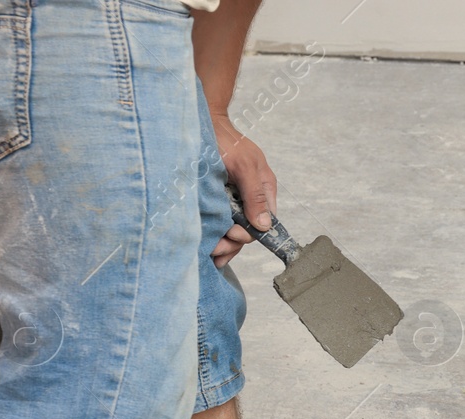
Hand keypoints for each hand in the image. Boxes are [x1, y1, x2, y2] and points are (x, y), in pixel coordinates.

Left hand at [210, 113, 277, 267]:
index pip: (263, 224)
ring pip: (232, 229)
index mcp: (264, 190)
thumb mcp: (243, 166)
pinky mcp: (216, 199)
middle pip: (247, 230)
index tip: (231, 233)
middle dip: (232, 242)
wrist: (200, 121)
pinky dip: (213, 233)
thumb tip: (264, 226)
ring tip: (209, 252)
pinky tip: (205, 244)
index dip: (248, 233)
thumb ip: (255, 196)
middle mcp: (250, 198)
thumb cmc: (224, 139)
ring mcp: (232, 199)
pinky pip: (218, 221)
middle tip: (214, 249)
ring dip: (221, 242)